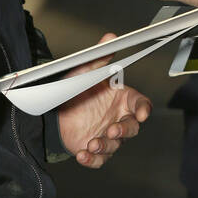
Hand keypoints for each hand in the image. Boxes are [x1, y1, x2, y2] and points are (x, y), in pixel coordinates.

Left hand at [56, 34, 151, 166]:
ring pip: (115, 145)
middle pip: (131, 128)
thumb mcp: (85, 71)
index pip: (141, 104)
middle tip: (112, 129)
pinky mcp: (93, 150)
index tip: (141, 114)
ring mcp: (107, 135)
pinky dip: (92, 160)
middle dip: (124, 130)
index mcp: (121, 99)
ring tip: (93, 144)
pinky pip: (98, 160)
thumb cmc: (76, 88)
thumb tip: (110, 37)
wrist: (54, 108)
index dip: (143, 109)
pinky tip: (82, 155)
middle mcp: (118, 118)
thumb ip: (99, 57)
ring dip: (105, 145)